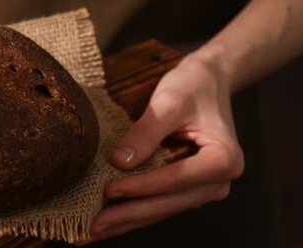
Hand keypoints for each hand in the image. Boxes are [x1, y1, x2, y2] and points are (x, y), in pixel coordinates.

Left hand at [86, 53, 244, 241]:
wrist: (207, 82)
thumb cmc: (192, 87)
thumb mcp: (169, 102)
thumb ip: (146, 132)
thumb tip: (120, 162)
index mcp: (223, 159)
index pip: (175, 180)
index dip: (141, 187)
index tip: (109, 191)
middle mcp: (217, 182)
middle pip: (167, 203)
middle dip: (128, 216)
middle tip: (92, 226)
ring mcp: (203, 189)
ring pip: (160, 210)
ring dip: (126, 222)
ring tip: (91, 232)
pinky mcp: (187, 190)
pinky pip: (158, 204)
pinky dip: (133, 214)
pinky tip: (108, 223)